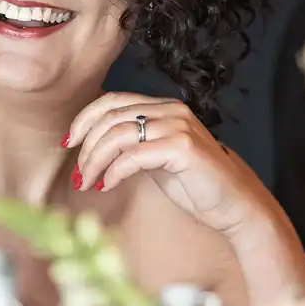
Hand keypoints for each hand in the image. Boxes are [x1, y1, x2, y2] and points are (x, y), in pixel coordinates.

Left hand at [67, 92, 270, 239]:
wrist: (234, 205)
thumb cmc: (196, 185)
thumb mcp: (156, 159)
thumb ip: (133, 146)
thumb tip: (93, 150)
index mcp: (164, 107)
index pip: (113, 100)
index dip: (85, 119)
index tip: (70, 143)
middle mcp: (171, 110)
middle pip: (111, 117)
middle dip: (87, 147)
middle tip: (79, 175)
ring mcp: (178, 126)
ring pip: (118, 135)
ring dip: (95, 161)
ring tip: (88, 183)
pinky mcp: (182, 147)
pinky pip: (133, 155)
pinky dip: (114, 171)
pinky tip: (107, 186)